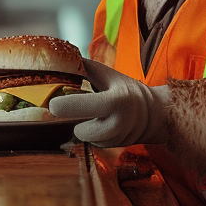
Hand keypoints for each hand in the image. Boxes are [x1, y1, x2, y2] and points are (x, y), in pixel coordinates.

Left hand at [50, 58, 169, 146]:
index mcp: (117, 99)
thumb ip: (83, 68)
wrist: (153, 111)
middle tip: (79, 113)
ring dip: (86, 131)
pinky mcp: (118, 147)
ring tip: (95, 118)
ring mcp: (121, 137)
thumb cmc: (123, 88)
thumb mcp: (107, 74)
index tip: (52, 105)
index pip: (88, 106)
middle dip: (77, 124)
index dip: (67, 107)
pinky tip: (103, 126)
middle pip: (85, 132)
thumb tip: (57, 58)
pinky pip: (97, 146)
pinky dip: (95, 137)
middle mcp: (121, 121)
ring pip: (90, 141)